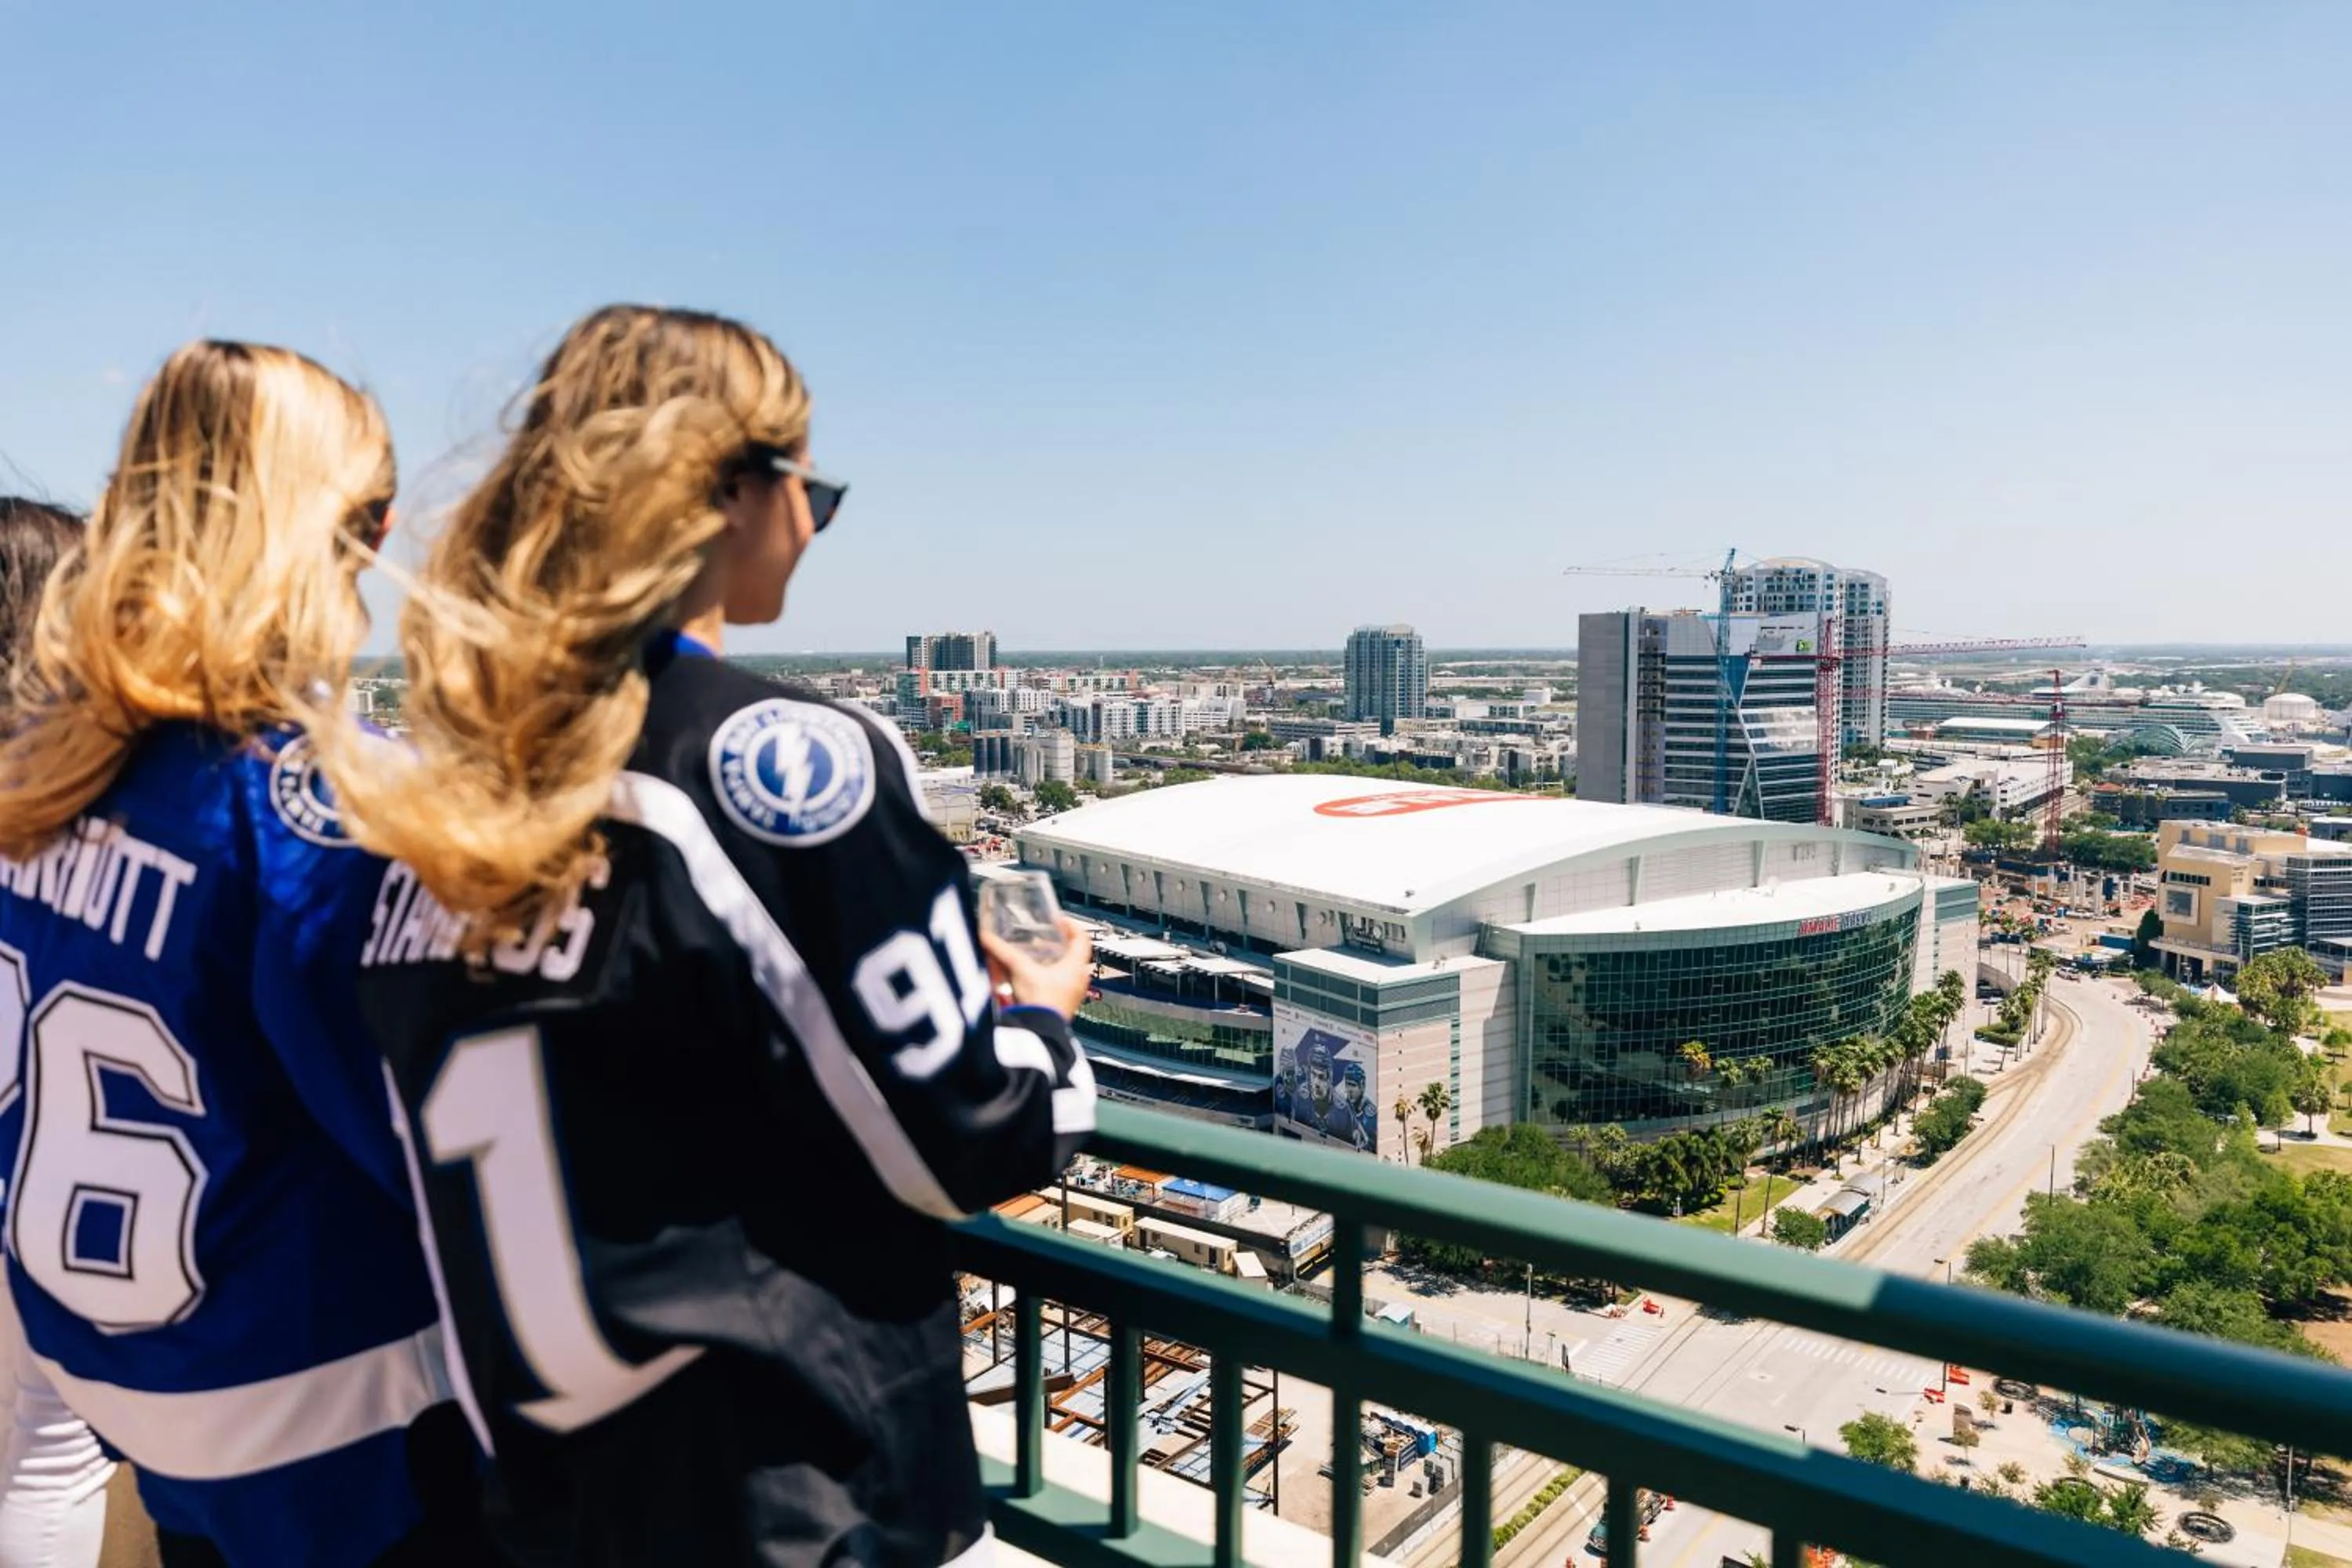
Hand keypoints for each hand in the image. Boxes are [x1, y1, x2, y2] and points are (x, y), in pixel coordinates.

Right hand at [979, 918, 1093, 1019]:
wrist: (1038, 1034)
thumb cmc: (1038, 1003)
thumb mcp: (1019, 970)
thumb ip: (1001, 952)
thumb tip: (986, 938)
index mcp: (1075, 967)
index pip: (1082, 938)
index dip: (1072, 926)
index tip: (1060, 921)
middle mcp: (1078, 981)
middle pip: (1076, 956)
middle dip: (1061, 946)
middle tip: (1046, 939)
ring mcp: (1073, 996)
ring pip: (1068, 973)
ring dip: (1055, 964)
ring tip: (1037, 959)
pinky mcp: (1063, 1009)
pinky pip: (1061, 989)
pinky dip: (1049, 980)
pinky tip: (1033, 982)